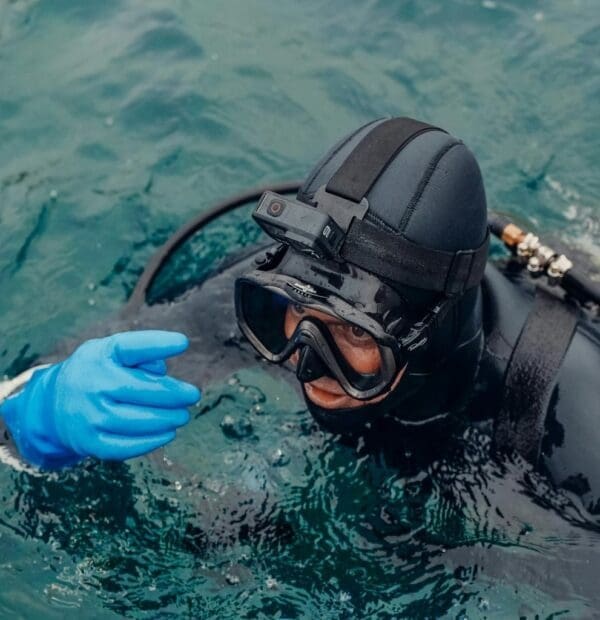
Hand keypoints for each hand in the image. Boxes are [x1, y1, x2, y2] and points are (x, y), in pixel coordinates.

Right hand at [0, 331, 200, 468]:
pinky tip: (168, 434)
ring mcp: (89, 415)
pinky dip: (152, 441)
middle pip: (142, 390)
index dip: (159, 343)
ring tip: (183, 416)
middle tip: (192, 395)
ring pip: (137, 421)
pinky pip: (126, 446)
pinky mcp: (90, 442)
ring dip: (168, 419)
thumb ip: (141, 353)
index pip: (131, 347)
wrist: (53, 404)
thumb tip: (161, 372)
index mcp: (100, 355)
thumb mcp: (113, 352)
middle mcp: (92, 384)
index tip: (183, 342)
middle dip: (174, 394)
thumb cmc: (99, 372)